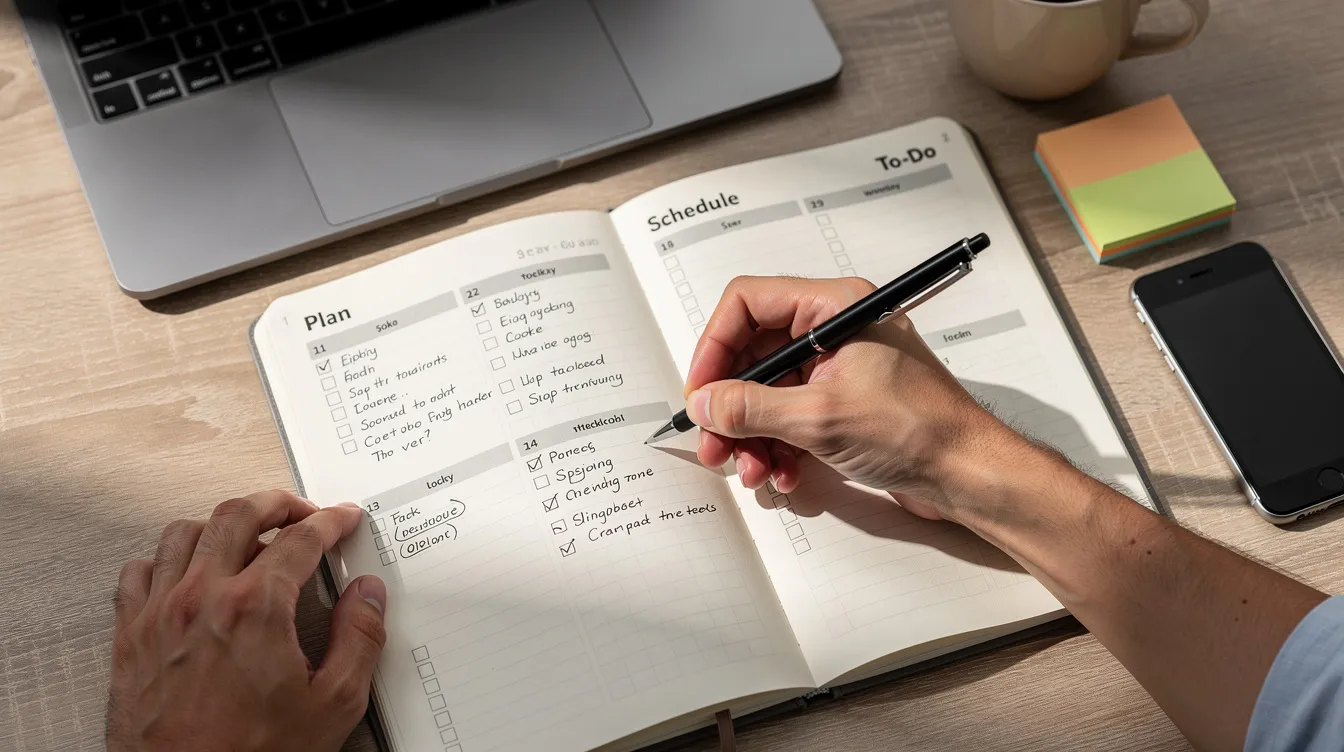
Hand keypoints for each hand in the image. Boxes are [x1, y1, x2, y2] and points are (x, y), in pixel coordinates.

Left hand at [107, 490, 386, 751]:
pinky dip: (167, 558)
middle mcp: (202, 598)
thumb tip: (368, 596)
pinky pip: (139, 571)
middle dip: (278, 503)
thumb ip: (360, 640)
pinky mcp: (131, 636)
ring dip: (222, 523)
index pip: (300, 538)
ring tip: (247, 532)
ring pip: (185, 532)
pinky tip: (185, 568)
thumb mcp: (333, 704)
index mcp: (256, 608)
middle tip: (301, 511)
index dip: (330, 522)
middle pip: (239, 515)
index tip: (342, 520)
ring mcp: (159, 613)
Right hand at [684, 276, 1039, 522]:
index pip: (749, 304)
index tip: (702, 390)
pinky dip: (779, 446)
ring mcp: (840, 368)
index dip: (715, 346)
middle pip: (754, 354)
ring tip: (751, 469)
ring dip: (753, 434)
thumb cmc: (921, 430)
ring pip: (770, 392)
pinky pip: (792, 417)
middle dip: (731, 404)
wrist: (971, 474)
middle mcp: (835, 330)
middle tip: (715, 443)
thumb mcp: (821, 418)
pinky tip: (784, 474)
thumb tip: (706, 403)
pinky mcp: (845, 404)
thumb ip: (752, 407)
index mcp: (834, 308)